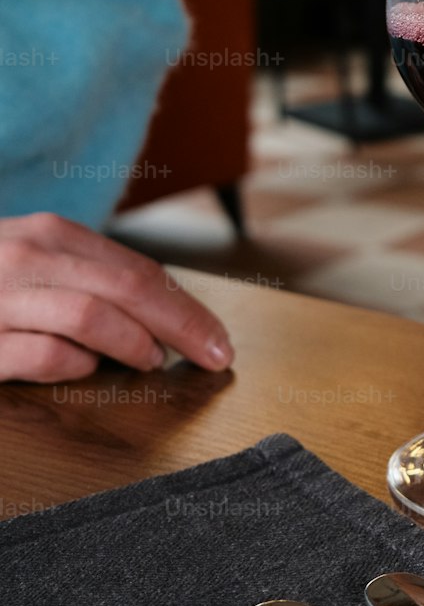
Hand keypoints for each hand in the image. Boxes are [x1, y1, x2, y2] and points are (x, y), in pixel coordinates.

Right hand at [0, 213, 233, 381]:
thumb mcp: (33, 263)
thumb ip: (85, 279)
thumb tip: (159, 318)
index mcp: (52, 236)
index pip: (139, 271)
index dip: (187, 307)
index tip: (219, 339)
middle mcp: (29, 258)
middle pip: (130, 290)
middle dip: (184, 326)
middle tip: (215, 358)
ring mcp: (1, 298)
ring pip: (91, 317)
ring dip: (133, 345)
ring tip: (150, 363)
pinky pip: (41, 354)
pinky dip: (73, 365)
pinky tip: (84, 369)